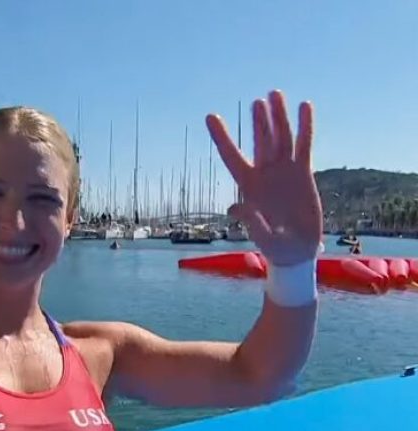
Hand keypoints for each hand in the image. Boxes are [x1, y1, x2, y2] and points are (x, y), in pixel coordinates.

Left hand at [207, 90, 322, 265]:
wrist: (296, 250)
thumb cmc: (275, 246)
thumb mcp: (262, 237)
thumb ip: (250, 221)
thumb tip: (235, 207)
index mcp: (247, 185)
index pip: (230, 155)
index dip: (220, 136)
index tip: (210, 116)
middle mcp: (263, 173)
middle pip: (259, 141)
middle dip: (258, 122)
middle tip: (257, 101)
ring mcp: (283, 170)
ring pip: (280, 137)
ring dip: (278, 117)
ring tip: (275, 94)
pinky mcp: (303, 172)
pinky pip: (304, 145)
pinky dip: (305, 126)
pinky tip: (304, 107)